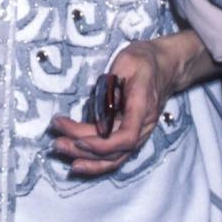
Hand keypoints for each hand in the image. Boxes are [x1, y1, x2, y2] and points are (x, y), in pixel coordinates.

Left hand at [50, 30, 216, 176]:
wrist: (164, 66)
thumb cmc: (144, 61)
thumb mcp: (128, 61)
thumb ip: (112, 81)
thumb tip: (98, 104)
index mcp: (143, 107)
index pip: (126, 137)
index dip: (102, 144)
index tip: (77, 139)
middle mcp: (142, 127)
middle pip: (115, 150)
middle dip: (83, 149)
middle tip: (56, 142)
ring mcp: (137, 134)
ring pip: (114, 158)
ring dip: (86, 159)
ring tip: (60, 150)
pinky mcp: (129, 135)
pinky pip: (113, 155)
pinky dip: (94, 161)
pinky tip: (76, 160)